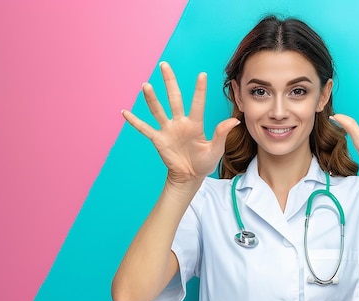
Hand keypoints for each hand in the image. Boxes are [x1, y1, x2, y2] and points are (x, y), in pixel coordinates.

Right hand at [121, 62, 238, 184]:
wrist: (190, 176)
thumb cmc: (205, 162)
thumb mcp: (216, 150)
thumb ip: (221, 134)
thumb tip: (234, 121)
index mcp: (195, 124)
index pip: (197, 104)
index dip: (199, 90)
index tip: (202, 74)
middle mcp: (180, 123)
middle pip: (174, 98)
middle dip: (169, 82)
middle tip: (164, 65)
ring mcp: (168, 130)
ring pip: (158, 110)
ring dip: (151, 99)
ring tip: (146, 85)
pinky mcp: (158, 139)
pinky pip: (144, 129)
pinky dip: (134, 121)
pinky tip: (125, 112)